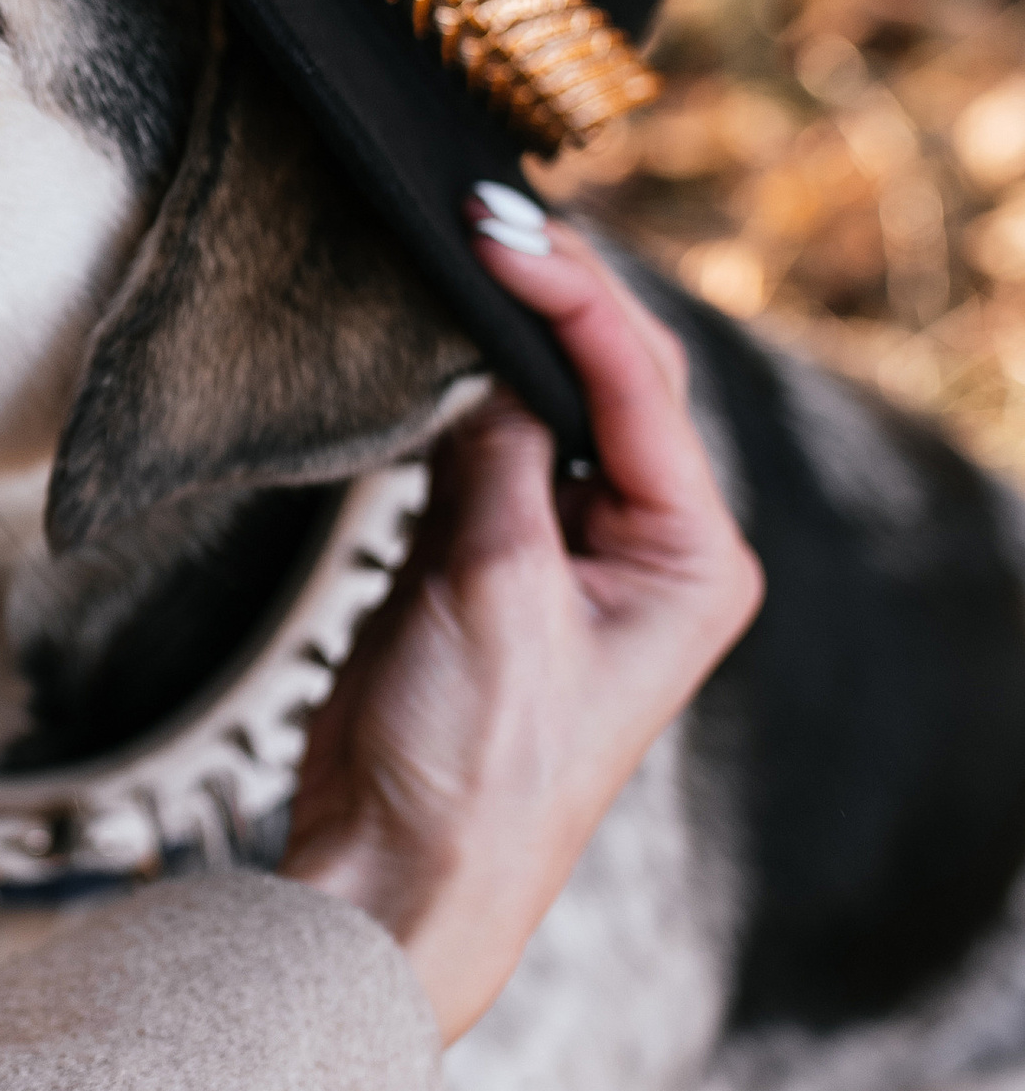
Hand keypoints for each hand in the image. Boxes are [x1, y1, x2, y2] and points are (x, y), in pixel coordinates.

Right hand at [281, 190, 762, 1044]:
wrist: (397, 877)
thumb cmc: (473, 772)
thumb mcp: (492, 590)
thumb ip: (498, 457)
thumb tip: (487, 359)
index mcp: (692, 561)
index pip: (640, 383)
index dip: (569, 293)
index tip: (495, 226)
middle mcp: (647, 549)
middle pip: (608, 379)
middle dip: (545, 297)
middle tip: (473, 214)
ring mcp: (566, 554)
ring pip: (542, 405)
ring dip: (500, 338)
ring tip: (450, 255)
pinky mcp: (487, 564)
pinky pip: (485, 449)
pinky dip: (457, 398)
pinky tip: (428, 353)